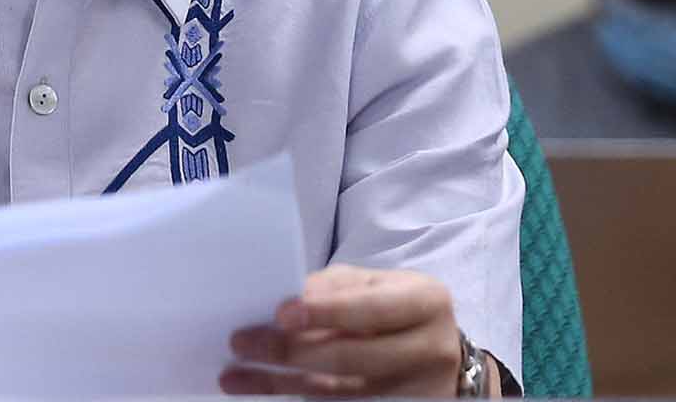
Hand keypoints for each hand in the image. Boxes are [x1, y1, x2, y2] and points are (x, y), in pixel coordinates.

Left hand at [222, 264, 462, 397]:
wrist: (440, 354)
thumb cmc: (396, 308)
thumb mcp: (377, 284)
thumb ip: (336, 288)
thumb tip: (287, 299)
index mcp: (425, 302)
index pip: (370, 309)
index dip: (326, 312)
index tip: (281, 314)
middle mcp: (427, 350)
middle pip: (351, 358)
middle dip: (290, 352)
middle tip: (242, 343)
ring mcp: (413, 392)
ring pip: (337, 392)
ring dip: (280, 385)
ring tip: (235, 377)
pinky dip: (297, 398)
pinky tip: (264, 391)